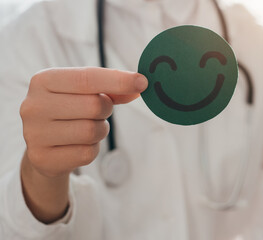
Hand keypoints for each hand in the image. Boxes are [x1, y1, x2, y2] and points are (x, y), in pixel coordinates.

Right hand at [19, 67, 147, 222]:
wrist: (44, 145)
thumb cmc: (69, 111)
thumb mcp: (85, 93)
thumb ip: (111, 88)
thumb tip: (138, 85)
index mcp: (43, 80)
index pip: (87, 78)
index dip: (118, 80)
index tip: (142, 82)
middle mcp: (33, 105)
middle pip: (93, 106)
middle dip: (105, 110)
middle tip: (98, 112)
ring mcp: (34, 134)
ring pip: (91, 132)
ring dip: (100, 130)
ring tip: (87, 128)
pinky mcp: (42, 158)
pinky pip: (86, 153)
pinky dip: (92, 149)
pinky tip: (79, 145)